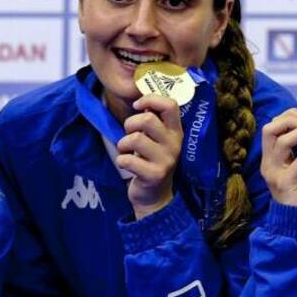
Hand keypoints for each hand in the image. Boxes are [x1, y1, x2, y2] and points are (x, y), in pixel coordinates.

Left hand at [116, 95, 182, 218]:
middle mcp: (174, 144)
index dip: (151, 99)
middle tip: (129, 135)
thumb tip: (141, 101)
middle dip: (129, 124)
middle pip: (147, 119)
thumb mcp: (157, 139)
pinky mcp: (154, 175)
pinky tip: (127, 165)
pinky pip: (127, 160)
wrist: (155, 197)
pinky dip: (121, 160)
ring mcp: (166, 161)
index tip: (138, 106)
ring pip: (135, 139)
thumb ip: (152, 121)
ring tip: (126, 152)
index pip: (170, 105)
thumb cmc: (151, 161)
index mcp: (176, 132)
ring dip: (123, 144)